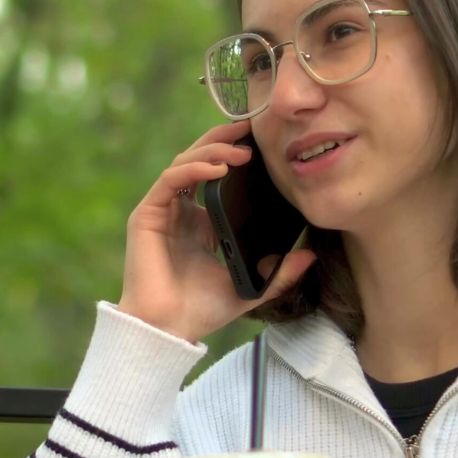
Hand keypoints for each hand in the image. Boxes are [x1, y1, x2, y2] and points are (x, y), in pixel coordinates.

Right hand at [116, 119, 316, 342]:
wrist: (168, 329)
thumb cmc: (202, 311)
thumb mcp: (251, 288)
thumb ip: (280, 274)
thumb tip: (310, 255)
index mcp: (202, 223)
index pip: (217, 176)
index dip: (236, 155)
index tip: (264, 145)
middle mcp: (181, 211)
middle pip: (200, 159)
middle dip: (224, 139)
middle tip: (252, 128)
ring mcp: (163, 211)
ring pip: (185, 162)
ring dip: (213, 150)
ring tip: (241, 151)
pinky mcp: (147, 214)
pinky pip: (171, 180)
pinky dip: (194, 169)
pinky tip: (218, 168)